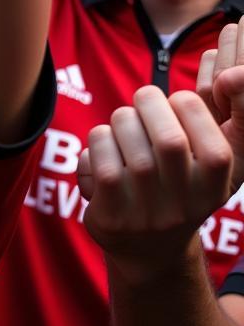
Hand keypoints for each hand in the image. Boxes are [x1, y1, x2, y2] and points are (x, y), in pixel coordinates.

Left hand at [78, 20, 243, 282]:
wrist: (148, 252)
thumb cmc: (175, 188)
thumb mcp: (203, 165)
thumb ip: (205, 125)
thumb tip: (228, 73)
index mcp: (217, 186)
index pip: (213, 146)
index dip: (188, 107)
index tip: (177, 101)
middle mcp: (187, 205)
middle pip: (168, 141)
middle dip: (149, 105)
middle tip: (143, 99)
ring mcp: (149, 215)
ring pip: (129, 149)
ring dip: (120, 122)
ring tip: (122, 126)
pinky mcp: (113, 218)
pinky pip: (101, 163)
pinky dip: (97, 144)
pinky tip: (100, 150)